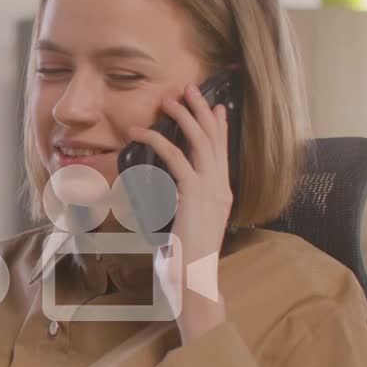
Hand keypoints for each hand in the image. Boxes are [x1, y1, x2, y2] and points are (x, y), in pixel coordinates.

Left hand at [127, 82, 230, 343]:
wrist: (195, 278)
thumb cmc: (187, 259)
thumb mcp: (188, 226)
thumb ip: (184, 207)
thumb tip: (169, 194)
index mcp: (222, 194)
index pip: (224, 152)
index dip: (220, 127)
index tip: (217, 107)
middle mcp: (221, 187)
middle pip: (215, 138)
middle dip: (202, 110)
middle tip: (189, 89)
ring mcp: (210, 189)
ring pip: (200, 141)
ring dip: (184, 116)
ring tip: (168, 100)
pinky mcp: (193, 194)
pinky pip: (176, 158)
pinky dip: (158, 141)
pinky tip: (142, 133)